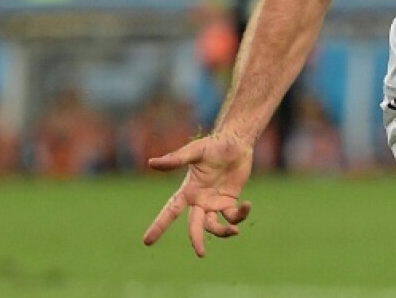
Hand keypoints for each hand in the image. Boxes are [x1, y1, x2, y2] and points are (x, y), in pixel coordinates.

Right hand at [142, 132, 254, 256]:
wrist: (236, 142)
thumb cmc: (213, 145)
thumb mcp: (195, 151)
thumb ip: (176, 159)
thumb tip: (151, 163)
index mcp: (188, 191)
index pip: (170, 211)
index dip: (159, 225)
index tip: (147, 241)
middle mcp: (199, 201)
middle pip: (194, 225)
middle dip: (196, 239)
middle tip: (201, 253)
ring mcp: (214, 203)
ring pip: (214, 225)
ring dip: (223, 231)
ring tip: (234, 231)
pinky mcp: (230, 201)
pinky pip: (233, 215)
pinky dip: (241, 215)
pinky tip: (248, 205)